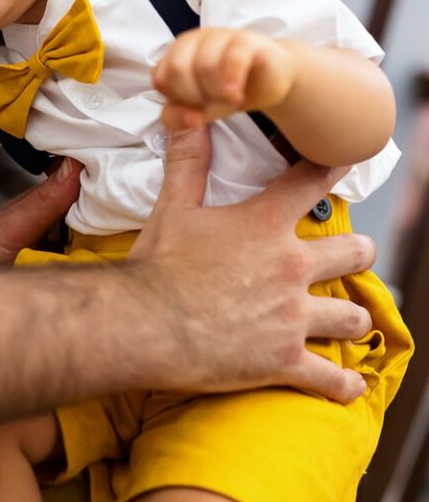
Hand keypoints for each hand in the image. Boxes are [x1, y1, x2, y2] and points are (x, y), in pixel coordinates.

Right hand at [128, 128, 373, 403]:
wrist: (143, 324)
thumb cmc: (157, 266)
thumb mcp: (173, 208)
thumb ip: (188, 161)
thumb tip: (185, 114)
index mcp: (266, 225)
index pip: (311, 183)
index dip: (333, 167)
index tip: (348, 160)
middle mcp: (291, 268)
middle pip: (355, 252)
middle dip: (358, 253)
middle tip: (354, 255)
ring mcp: (292, 317)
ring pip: (352, 317)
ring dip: (352, 319)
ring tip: (349, 321)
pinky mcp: (283, 361)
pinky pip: (330, 379)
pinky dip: (342, 385)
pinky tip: (349, 387)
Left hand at [153, 27, 296, 130]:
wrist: (271, 78)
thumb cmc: (228, 89)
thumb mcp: (199, 109)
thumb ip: (180, 117)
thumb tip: (188, 119)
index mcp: (176, 52)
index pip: (160, 78)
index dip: (176, 99)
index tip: (194, 106)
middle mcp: (194, 39)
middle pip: (177, 70)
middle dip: (194, 96)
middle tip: (213, 104)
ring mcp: (221, 37)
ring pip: (204, 66)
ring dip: (217, 94)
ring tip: (231, 99)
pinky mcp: (247, 42)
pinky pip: (233, 57)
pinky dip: (231, 80)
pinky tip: (236, 94)